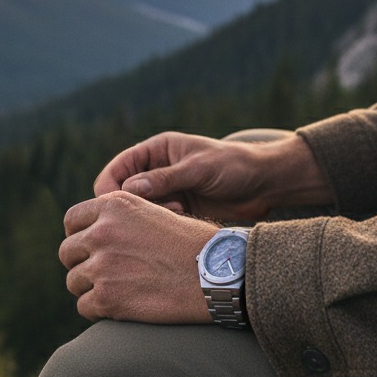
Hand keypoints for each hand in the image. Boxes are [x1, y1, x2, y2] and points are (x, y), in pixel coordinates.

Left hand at [59, 191, 217, 323]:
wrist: (217, 275)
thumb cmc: (194, 245)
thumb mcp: (154, 214)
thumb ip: (121, 220)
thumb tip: (93, 234)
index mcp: (114, 206)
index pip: (72, 220)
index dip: (79, 236)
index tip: (90, 248)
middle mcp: (102, 232)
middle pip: (67, 252)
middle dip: (81, 264)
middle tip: (102, 274)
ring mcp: (102, 265)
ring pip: (74, 281)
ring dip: (91, 289)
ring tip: (118, 292)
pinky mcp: (107, 297)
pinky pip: (84, 306)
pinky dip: (98, 310)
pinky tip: (121, 307)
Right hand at [92, 131, 332, 221]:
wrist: (265, 183)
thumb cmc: (234, 166)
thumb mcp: (199, 169)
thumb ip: (164, 179)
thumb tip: (128, 190)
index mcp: (155, 151)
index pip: (116, 171)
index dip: (111, 190)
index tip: (122, 206)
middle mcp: (155, 171)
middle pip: (122, 196)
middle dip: (133, 207)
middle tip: (157, 211)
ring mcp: (166, 193)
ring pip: (140, 213)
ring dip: (152, 217)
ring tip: (178, 211)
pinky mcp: (178, 211)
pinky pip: (158, 223)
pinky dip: (164, 225)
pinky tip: (185, 221)